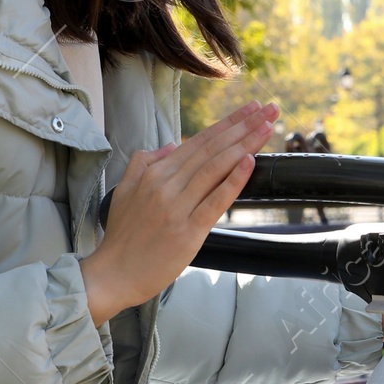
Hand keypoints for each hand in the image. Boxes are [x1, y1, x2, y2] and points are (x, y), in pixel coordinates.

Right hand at [79, 101, 278, 325]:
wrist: (114, 274)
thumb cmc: (122, 236)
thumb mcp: (124, 190)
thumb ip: (143, 162)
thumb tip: (170, 144)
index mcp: (154, 173)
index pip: (198, 141)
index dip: (227, 123)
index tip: (250, 109)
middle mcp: (166, 185)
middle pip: (212, 149)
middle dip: (243, 126)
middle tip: (270, 110)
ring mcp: (177, 207)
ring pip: (215, 168)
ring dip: (245, 145)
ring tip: (268, 128)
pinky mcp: (187, 232)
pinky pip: (214, 201)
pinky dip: (233, 180)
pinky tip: (250, 162)